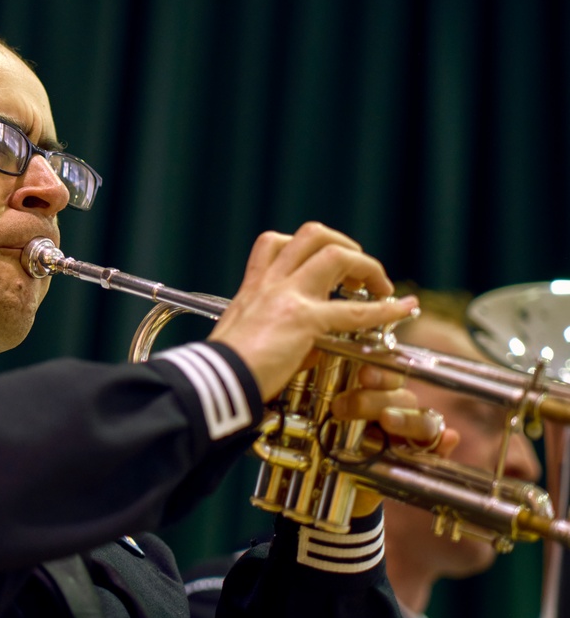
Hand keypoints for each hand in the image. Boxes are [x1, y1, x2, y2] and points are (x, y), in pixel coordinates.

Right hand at [208, 222, 418, 401]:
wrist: (214, 382)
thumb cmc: (221, 370)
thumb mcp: (244, 341)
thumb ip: (278, 334)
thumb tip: (313, 345)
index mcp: (252, 288)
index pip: (275, 244)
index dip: (309, 248)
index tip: (328, 268)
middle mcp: (270, 283)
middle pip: (311, 235)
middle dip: (343, 246)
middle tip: (356, 273)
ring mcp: (288, 297)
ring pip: (335, 255)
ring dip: (365, 266)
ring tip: (379, 286)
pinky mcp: (304, 321)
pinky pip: (356, 312)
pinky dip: (386, 309)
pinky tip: (403, 309)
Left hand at [330, 364, 459, 514]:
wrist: (330, 482)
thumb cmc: (326, 439)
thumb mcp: (320, 415)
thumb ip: (318, 390)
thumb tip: (310, 360)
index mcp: (376, 393)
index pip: (387, 375)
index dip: (380, 373)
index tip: (363, 374)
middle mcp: (398, 411)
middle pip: (401, 397)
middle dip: (374, 400)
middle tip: (342, 407)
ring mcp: (411, 437)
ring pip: (423, 421)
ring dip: (407, 419)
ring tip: (386, 421)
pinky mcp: (419, 462)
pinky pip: (438, 451)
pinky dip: (444, 444)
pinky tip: (448, 438)